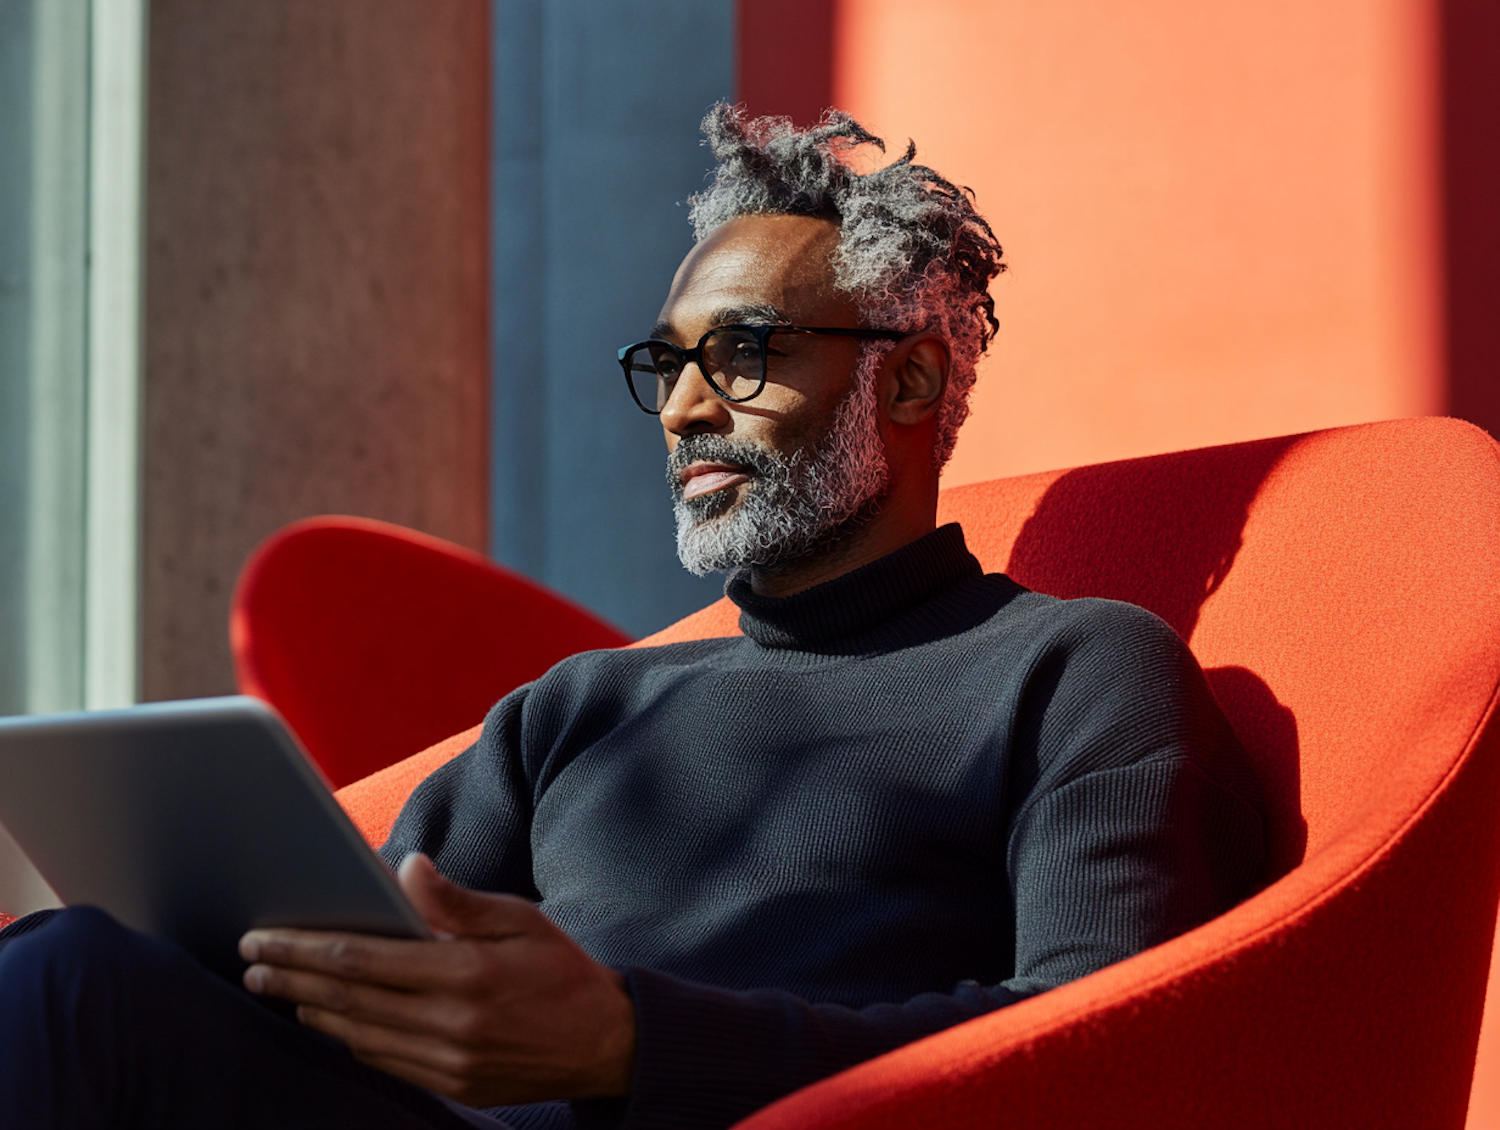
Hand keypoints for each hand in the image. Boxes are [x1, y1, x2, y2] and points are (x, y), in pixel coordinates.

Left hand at [239, 854, 635, 1106]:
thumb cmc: (561, 970)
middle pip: (349, 1001)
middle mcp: (453, 1025)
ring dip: (311, 1011)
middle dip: (291, 981)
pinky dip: (350, 1037)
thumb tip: (405, 868)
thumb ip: (457, 900)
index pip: (364, 961)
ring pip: (359, 1036)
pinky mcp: (454, 1086)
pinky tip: (331, 1018)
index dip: (305, 949)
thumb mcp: (521, 919)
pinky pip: (386, 1062)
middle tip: (250, 964)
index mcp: (468, 974)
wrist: (606, 1044)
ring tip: (276, 989)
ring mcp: (451, 1063)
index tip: (265, 938)